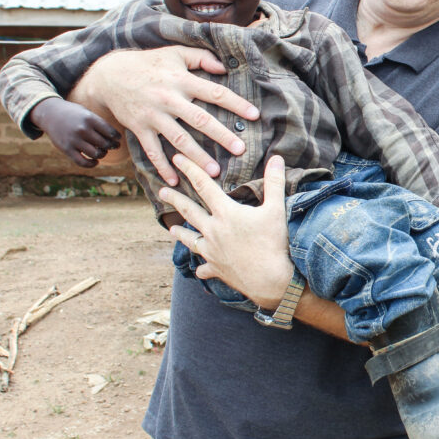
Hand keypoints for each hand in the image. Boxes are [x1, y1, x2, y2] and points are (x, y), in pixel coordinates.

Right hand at [30, 97, 120, 166]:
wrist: (50, 114)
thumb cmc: (74, 113)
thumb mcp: (87, 112)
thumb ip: (99, 123)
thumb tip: (116, 138)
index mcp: (90, 118)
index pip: (110, 132)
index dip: (117, 137)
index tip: (118, 138)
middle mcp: (82, 130)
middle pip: (105, 144)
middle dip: (112, 146)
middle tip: (114, 146)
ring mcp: (74, 140)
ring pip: (96, 154)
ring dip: (103, 154)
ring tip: (103, 151)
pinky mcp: (67, 149)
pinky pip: (82, 162)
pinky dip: (92, 164)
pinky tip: (96, 161)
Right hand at [71, 46, 258, 185]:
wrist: (109, 75)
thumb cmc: (149, 63)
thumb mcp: (174, 53)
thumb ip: (201, 57)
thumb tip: (225, 67)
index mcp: (181, 79)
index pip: (214, 93)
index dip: (236, 103)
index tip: (255, 115)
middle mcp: (169, 98)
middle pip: (200, 119)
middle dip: (221, 136)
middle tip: (240, 150)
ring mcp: (153, 115)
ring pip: (178, 139)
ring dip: (196, 157)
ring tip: (214, 172)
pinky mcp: (139, 128)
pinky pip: (152, 151)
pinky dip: (162, 167)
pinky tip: (175, 181)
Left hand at [159, 154, 293, 308]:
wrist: (270, 280)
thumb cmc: (274, 243)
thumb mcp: (276, 209)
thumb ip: (274, 182)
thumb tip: (276, 158)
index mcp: (226, 213)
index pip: (204, 185)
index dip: (190, 169)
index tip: (178, 159)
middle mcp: (213, 231)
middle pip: (189, 211)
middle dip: (175, 200)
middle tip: (162, 192)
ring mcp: (212, 252)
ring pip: (190, 240)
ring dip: (180, 233)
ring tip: (171, 229)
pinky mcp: (216, 269)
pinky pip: (204, 268)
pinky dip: (201, 267)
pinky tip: (198, 269)